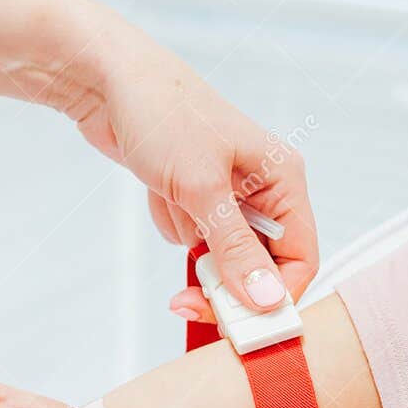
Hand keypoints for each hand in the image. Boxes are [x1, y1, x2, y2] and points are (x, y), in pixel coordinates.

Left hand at [71, 24, 317, 317]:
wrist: (108, 82)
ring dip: (189, 239)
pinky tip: (156, 189)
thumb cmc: (163, 116)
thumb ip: (236, 250)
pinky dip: (169, 221)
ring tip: (170, 198)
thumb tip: (268, 302)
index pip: (300, 259)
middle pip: (259, 264)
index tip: (238, 325)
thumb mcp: (202, 190)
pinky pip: (188, 234)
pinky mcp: (193, 194)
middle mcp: (263, 188)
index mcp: (285, 179)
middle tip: (187, 298)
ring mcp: (226, 192)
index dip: (274, 297)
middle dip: (222, 278)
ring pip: (218, 253)